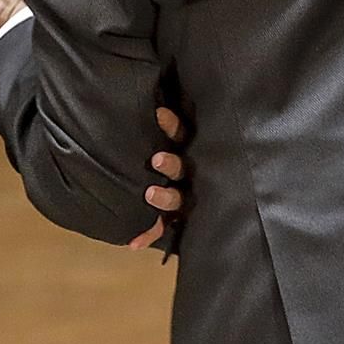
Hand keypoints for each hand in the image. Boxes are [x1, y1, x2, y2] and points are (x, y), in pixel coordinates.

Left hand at [130, 106, 186, 250]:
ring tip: (149, 195)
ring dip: (164, 198)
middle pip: (182, 167)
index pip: (182, 133)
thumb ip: (167, 119)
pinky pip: (163, 227)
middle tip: (156, 159)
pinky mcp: (177, 216)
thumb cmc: (178, 146)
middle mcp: (190, 172)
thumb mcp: (180, 134)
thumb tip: (151, 100)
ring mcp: (185, 194)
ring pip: (177, 198)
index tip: (158, 115)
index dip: (171, 124)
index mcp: (190, 148)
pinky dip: (147, 233)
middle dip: (171, 164)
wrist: (211, 192)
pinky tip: (132, 243)